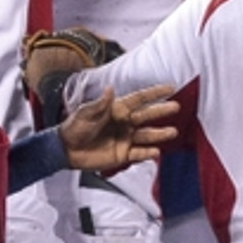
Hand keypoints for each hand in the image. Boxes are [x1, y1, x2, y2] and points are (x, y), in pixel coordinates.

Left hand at [59, 84, 179, 170]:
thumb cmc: (74, 127)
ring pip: (147, 135)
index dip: (154, 93)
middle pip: (147, 116)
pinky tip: (156, 152)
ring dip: (159, 134)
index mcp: (117, 109)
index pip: (139, 99)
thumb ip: (99, 104)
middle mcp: (125, 123)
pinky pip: (139, 153)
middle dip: (161, 111)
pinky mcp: (123, 155)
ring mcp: (125, 139)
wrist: (66, 150)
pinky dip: (147, 153)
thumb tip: (110, 89)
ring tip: (173, 132)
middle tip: (176, 107)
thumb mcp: (84, 113)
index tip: (170, 87)